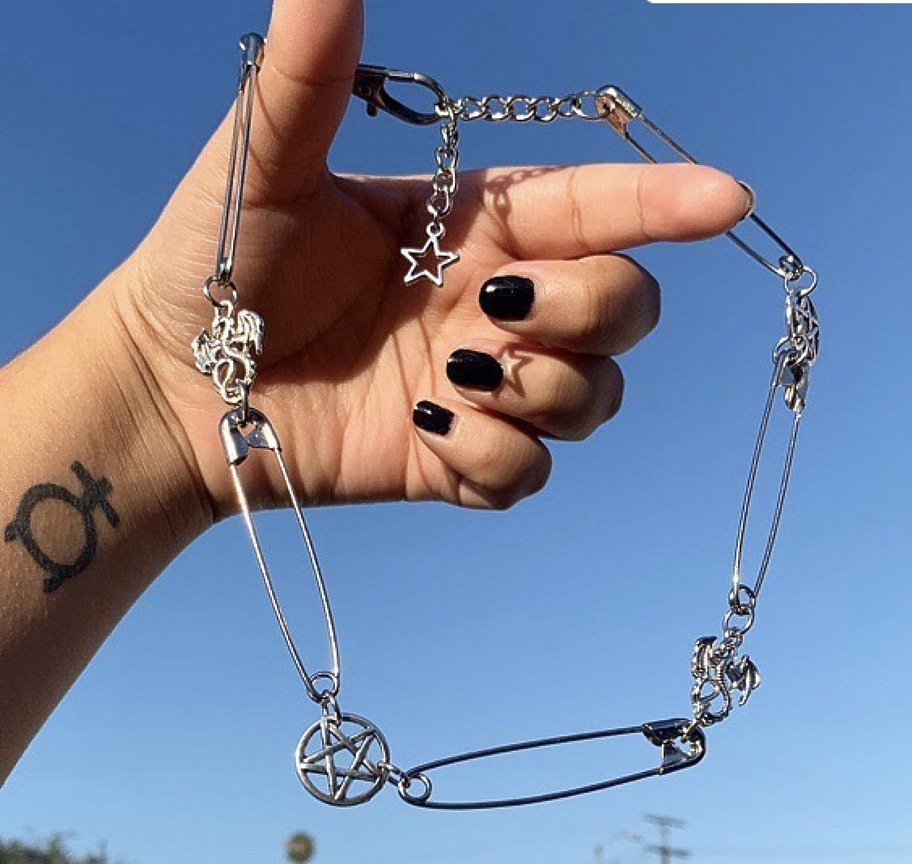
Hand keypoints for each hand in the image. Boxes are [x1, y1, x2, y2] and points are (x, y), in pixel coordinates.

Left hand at [111, 0, 749, 518]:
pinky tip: (426, 431)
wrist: (179, 385)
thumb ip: (308, 75)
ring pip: (594, 398)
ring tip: (450, 376)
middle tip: (495, 310)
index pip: (594, 207)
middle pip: (624, 307)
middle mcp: (493, 302)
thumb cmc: (216, 264)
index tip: (723, 198)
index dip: (662, 202)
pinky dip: (493, 459)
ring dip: (545, 391)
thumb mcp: (262, 165)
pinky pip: (527, 474)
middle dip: (590, 311)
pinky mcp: (455, 458)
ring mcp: (480, 386)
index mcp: (471, 224)